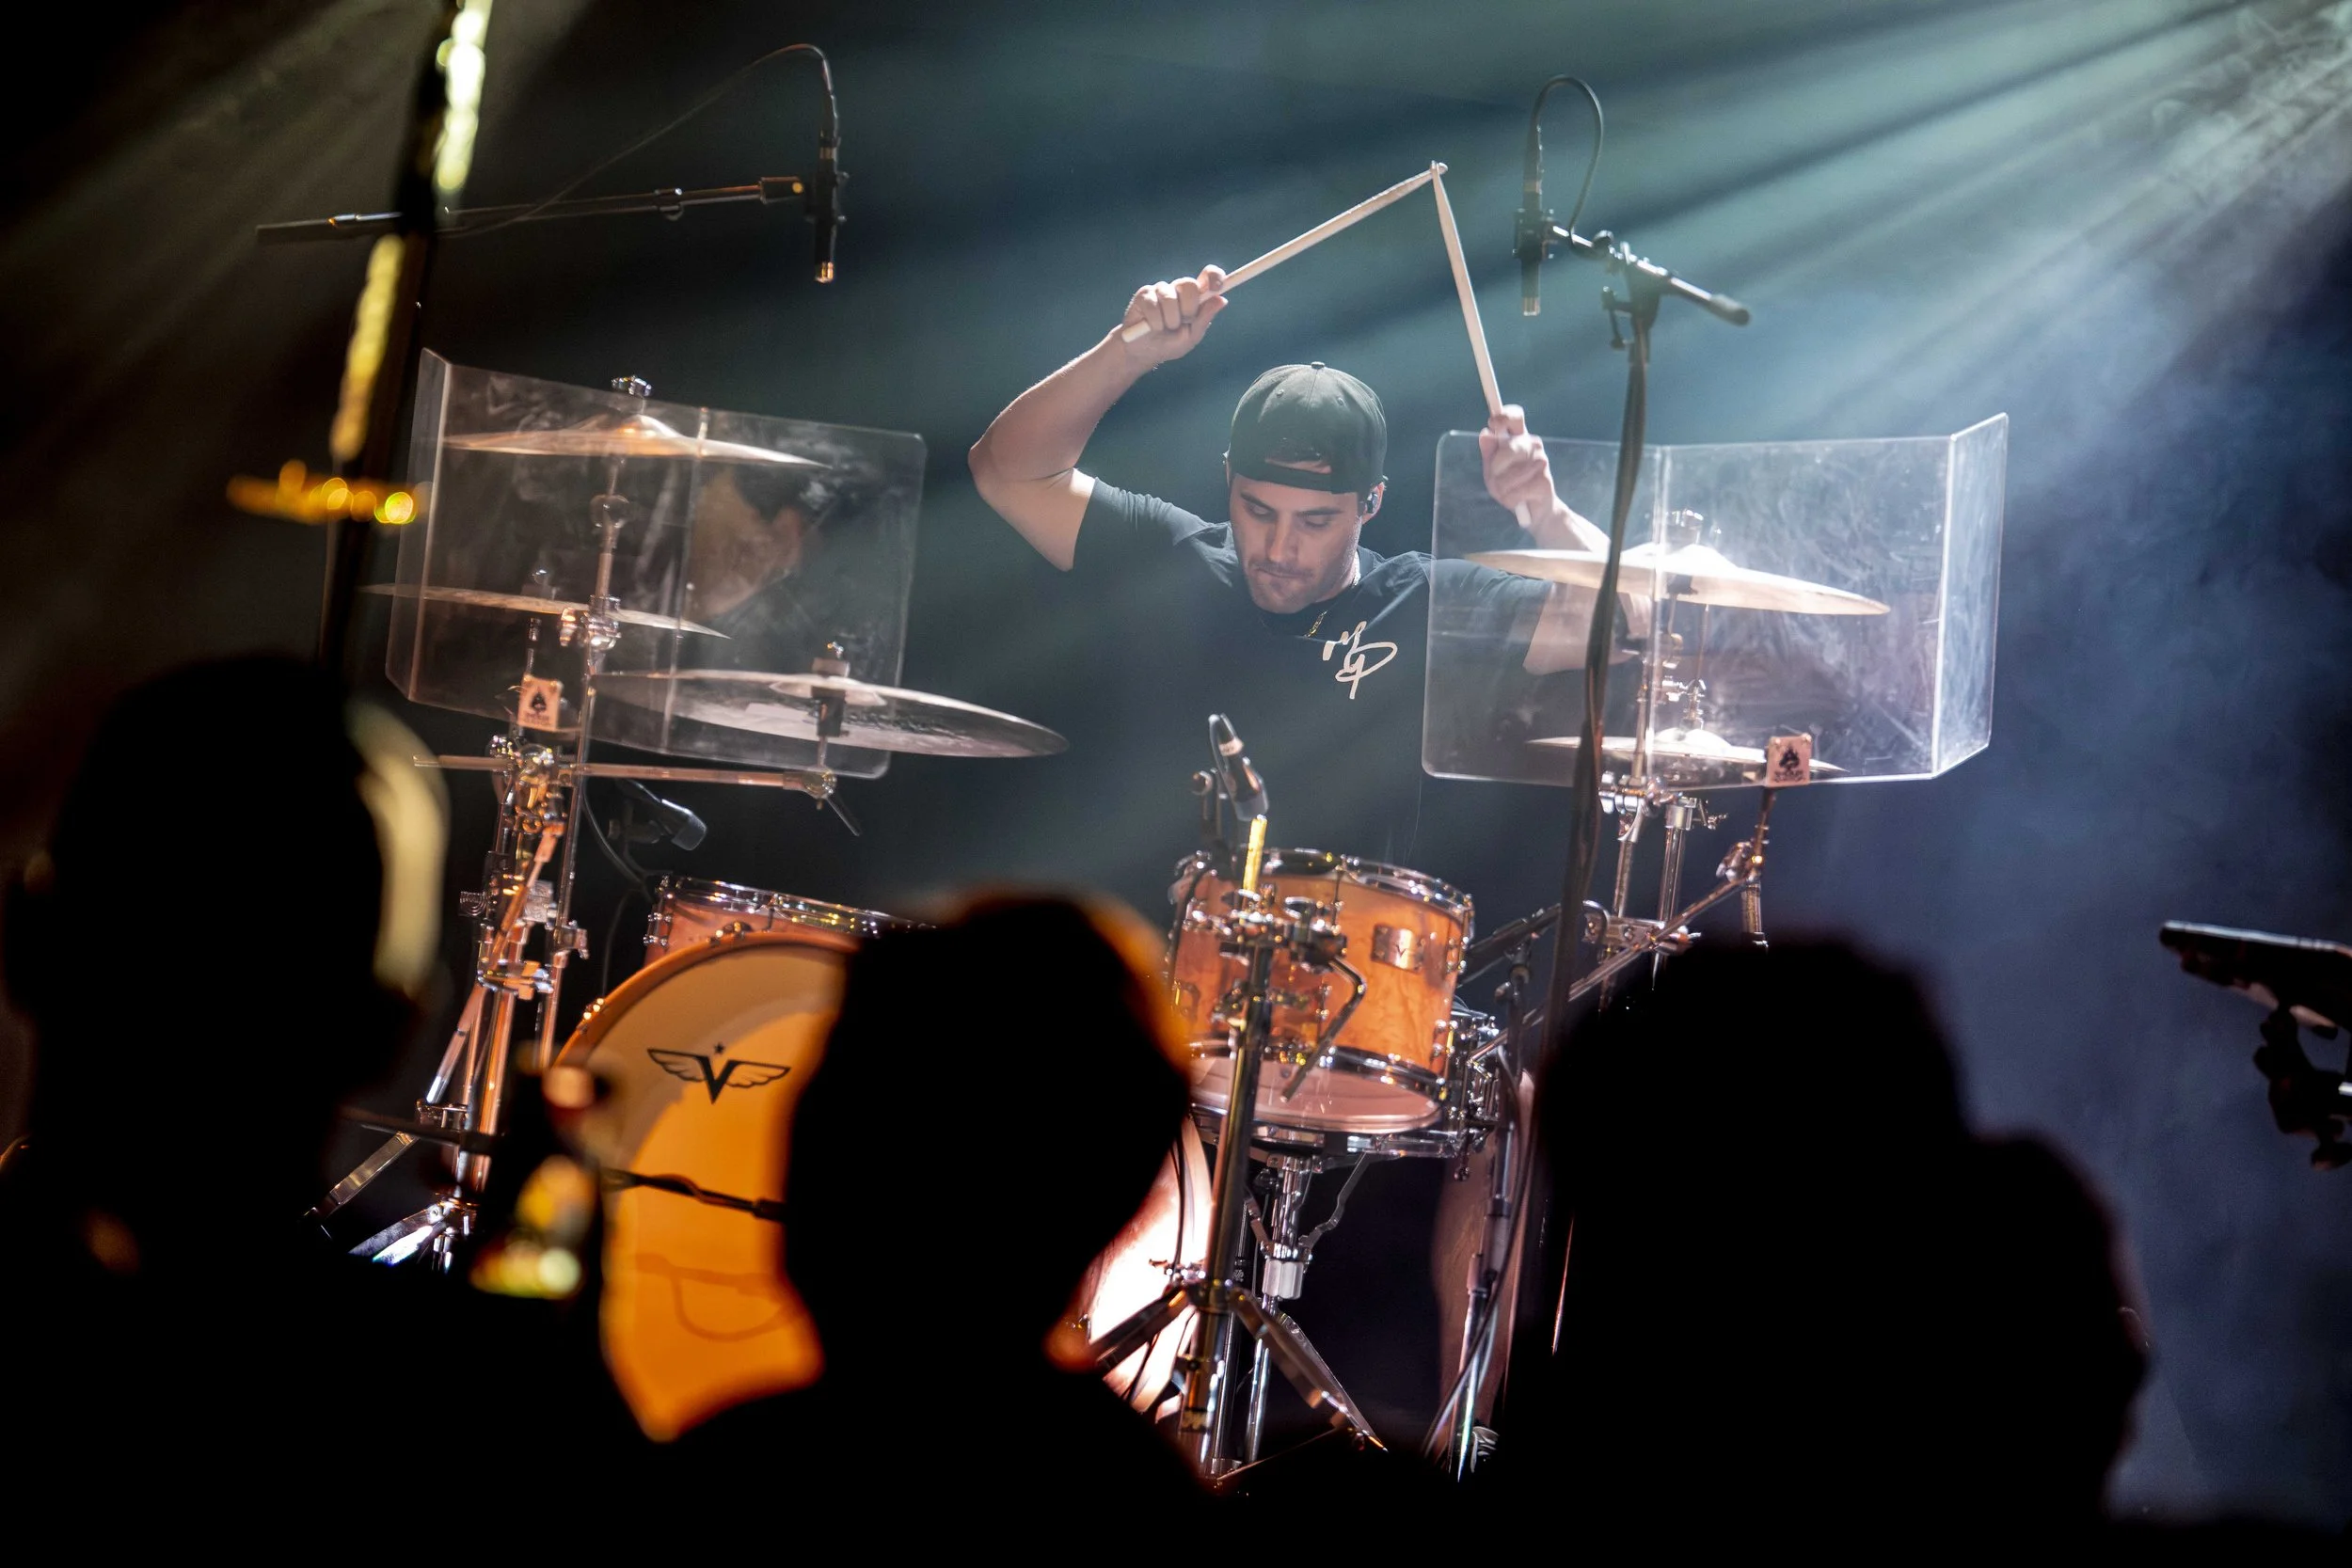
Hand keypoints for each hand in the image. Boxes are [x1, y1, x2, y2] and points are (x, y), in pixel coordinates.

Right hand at [1116, 266, 1227, 366]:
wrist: (1144, 353)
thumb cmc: (1170, 344)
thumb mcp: (1191, 336)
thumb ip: (1204, 318)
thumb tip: (1222, 300)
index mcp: (1194, 297)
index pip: (1207, 276)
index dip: (1214, 276)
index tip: (1217, 286)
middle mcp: (1178, 289)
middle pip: (1189, 284)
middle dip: (1188, 308)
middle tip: (1183, 323)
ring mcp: (1160, 290)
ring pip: (1170, 298)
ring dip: (1170, 320)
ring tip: (1165, 328)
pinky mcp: (1144, 295)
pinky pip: (1153, 306)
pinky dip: (1155, 323)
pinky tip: (1152, 327)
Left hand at [1479, 404, 1558, 520]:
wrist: (1534, 511)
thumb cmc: (1512, 487)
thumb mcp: (1493, 471)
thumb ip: (1489, 453)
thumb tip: (1485, 434)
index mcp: (1519, 438)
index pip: (1515, 416)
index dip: (1504, 416)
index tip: (1494, 423)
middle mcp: (1533, 444)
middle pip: (1508, 448)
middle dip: (1495, 469)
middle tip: (1495, 481)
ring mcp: (1541, 461)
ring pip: (1509, 474)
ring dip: (1501, 489)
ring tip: (1508, 492)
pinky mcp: (1544, 480)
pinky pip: (1516, 491)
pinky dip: (1510, 499)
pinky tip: (1517, 500)